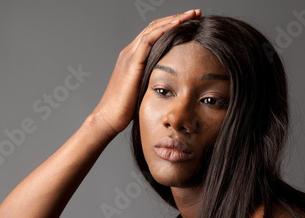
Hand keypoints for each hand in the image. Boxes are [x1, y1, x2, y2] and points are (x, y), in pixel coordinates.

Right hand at [90, 9, 200, 133]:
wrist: (109, 118)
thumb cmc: (126, 110)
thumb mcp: (145, 91)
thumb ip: (155, 82)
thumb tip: (173, 86)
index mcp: (134, 57)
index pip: (155, 34)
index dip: (172, 26)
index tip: (191, 23)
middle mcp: (130, 52)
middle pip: (155, 26)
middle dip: (176, 18)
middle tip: (195, 13)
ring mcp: (130, 55)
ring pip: (153, 28)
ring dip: (174, 19)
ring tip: (192, 14)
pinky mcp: (132, 62)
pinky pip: (149, 39)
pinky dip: (164, 30)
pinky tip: (178, 25)